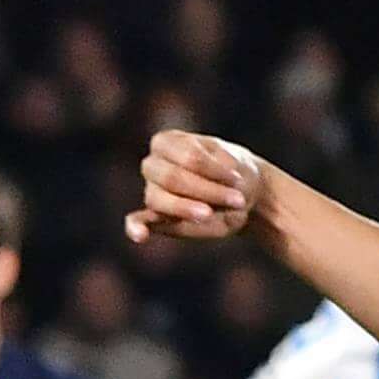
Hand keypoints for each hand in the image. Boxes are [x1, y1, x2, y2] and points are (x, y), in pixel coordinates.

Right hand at [125, 133, 264, 246]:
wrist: (243, 197)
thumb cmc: (235, 177)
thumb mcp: (233, 169)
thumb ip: (212, 178)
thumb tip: (199, 201)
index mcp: (168, 142)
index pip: (188, 157)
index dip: (213, 170)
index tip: (236, 179)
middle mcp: (153, 164)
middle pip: (172, 178)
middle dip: (205, 191)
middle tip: (236, 200)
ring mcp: (151, 191)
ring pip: (158, 199)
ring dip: (187, 209)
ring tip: (210, 215)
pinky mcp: (153, 218)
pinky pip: (137, 221)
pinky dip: (136, 227)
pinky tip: (140, 236)